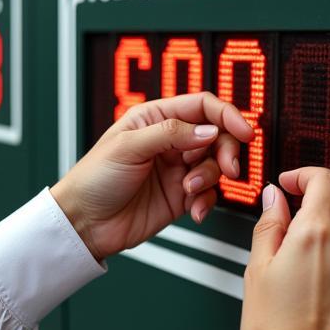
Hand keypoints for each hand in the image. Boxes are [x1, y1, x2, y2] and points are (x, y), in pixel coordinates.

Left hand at [50, 92, 252, 261]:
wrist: (85, 223)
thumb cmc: (94, 179)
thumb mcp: (128, 147)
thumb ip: (171, 134)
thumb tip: (209, 131)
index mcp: (156, 119)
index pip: (202, 107)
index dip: (227, 115)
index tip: (244, 131)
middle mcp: (170, 142)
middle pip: (217, 135)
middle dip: (226, 150)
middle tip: (227, 167)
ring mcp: (178, 169)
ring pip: (215, 165)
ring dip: (210, 178)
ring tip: (189, 190)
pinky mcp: (182, 196)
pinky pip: (209, 193)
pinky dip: (207, 201)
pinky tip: (194, 209)